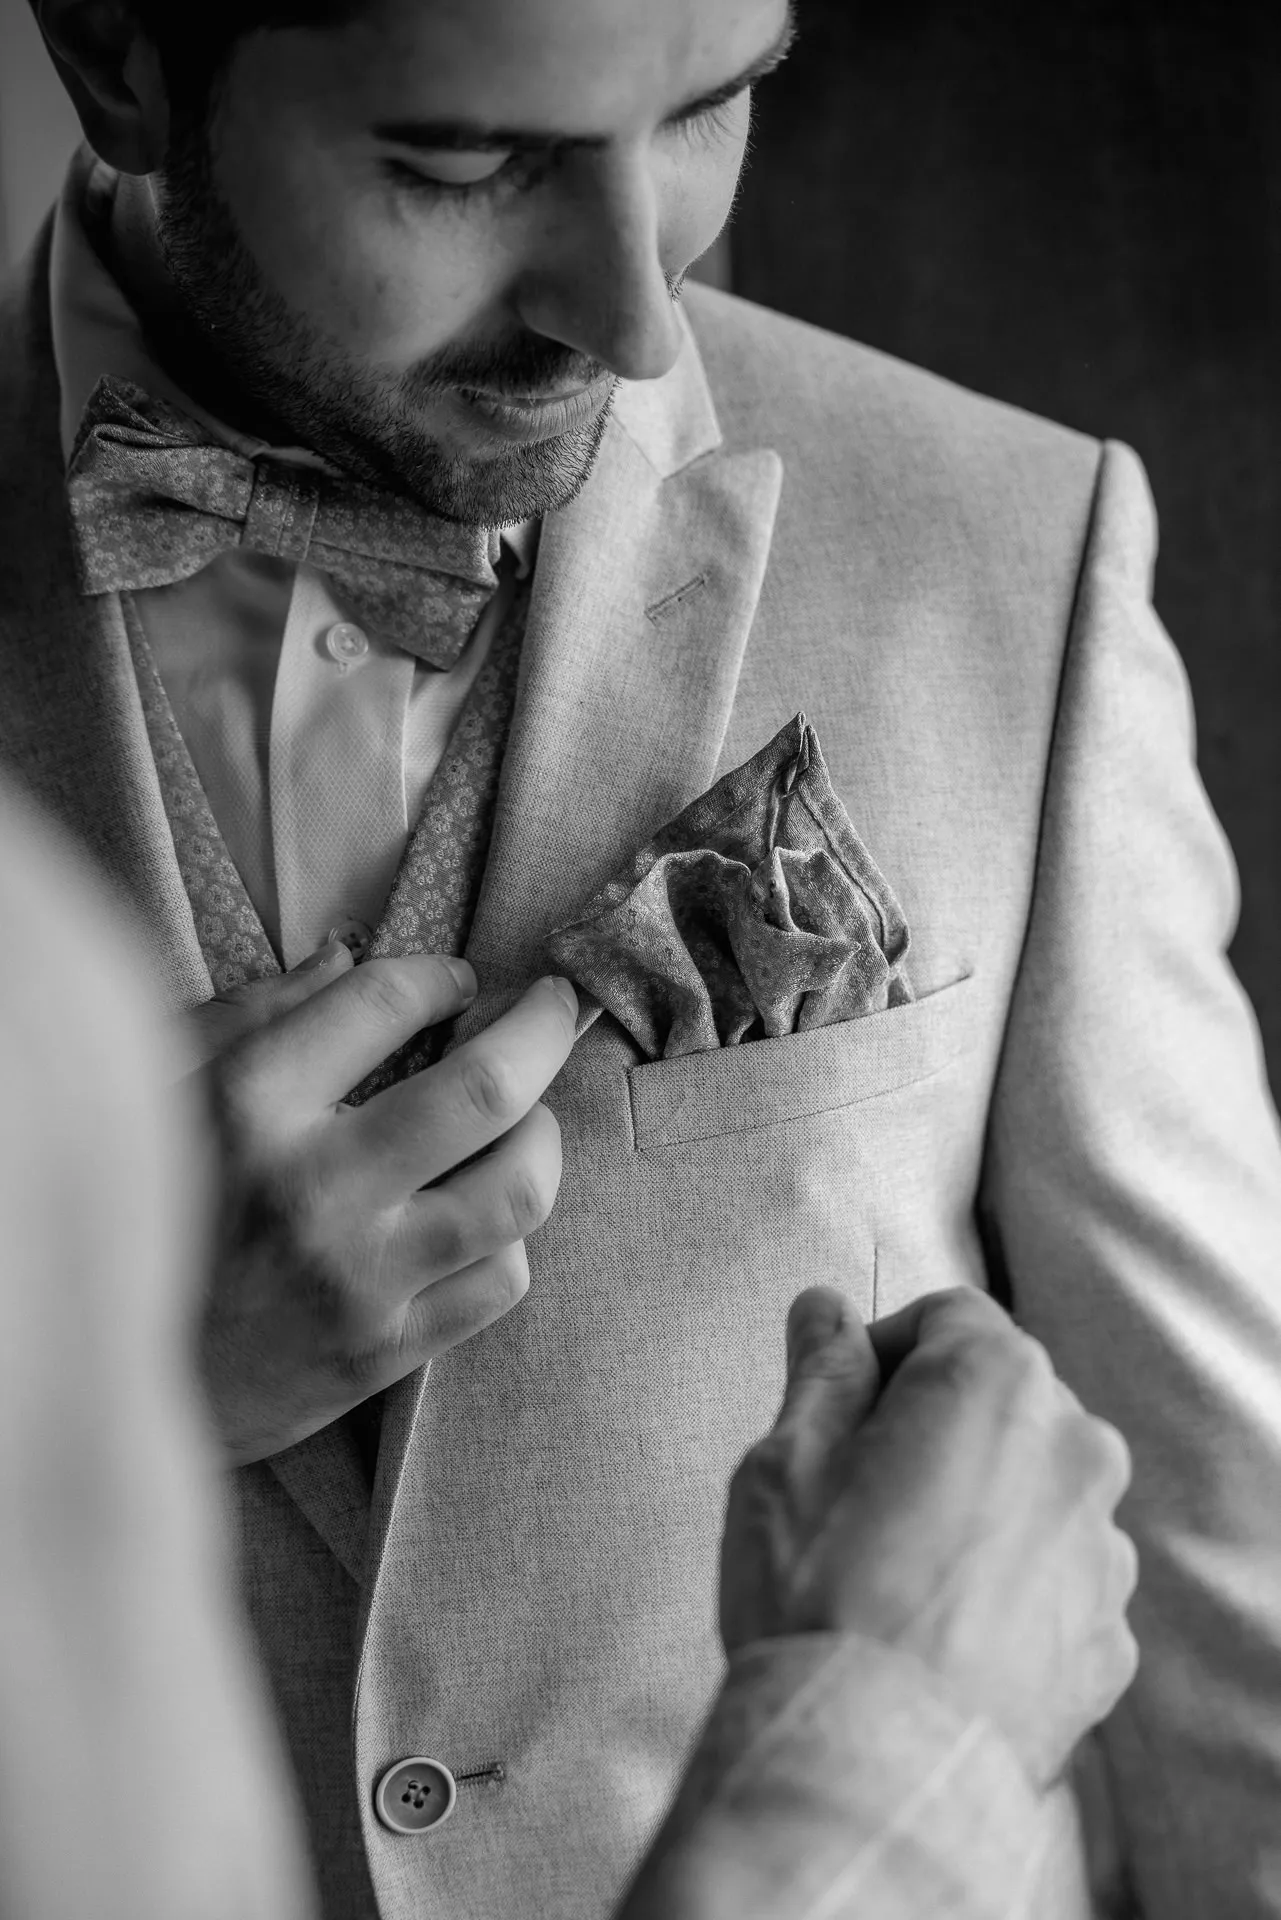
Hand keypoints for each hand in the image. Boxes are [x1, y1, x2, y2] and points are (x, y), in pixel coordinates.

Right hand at [190, 952, 577, 1464]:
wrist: (107, 1373)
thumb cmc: (142, 1211)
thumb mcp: (163, 1091)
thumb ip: (255, 1016)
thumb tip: (347, 957)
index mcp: (248, 1105)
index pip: (382, 1002)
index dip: (439, 977)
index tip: (458, 981)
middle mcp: (315, 1187)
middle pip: (486, 1088)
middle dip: (542, 1029)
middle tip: (554, 1006)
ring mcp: (359, 1277)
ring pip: (518, 1189)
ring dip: (542, 1136)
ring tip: (526, 1117)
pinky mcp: (384, 1350)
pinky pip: (501, 1279)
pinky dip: (510, 1233)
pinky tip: (482, 1211)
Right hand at [718, 1285, 1138, 1790]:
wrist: (872, 1765)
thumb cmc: (820, 1596)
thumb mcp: (786, 1457)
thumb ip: (821, 1369)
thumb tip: (824, 1309)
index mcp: (997, 1381)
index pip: (945, 1317)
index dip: (880, 1352)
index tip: (837, 1407)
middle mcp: (1074, 1449)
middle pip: (999, 1400)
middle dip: (933, 1425)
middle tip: (854, 1491)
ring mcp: (1102, 1549)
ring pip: (1030, 1490)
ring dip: (976, 1506)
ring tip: (894, 1572)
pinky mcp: (1107, 1637)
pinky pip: (1053, 1582)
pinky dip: (1007, 1589)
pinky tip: (937, 1630)